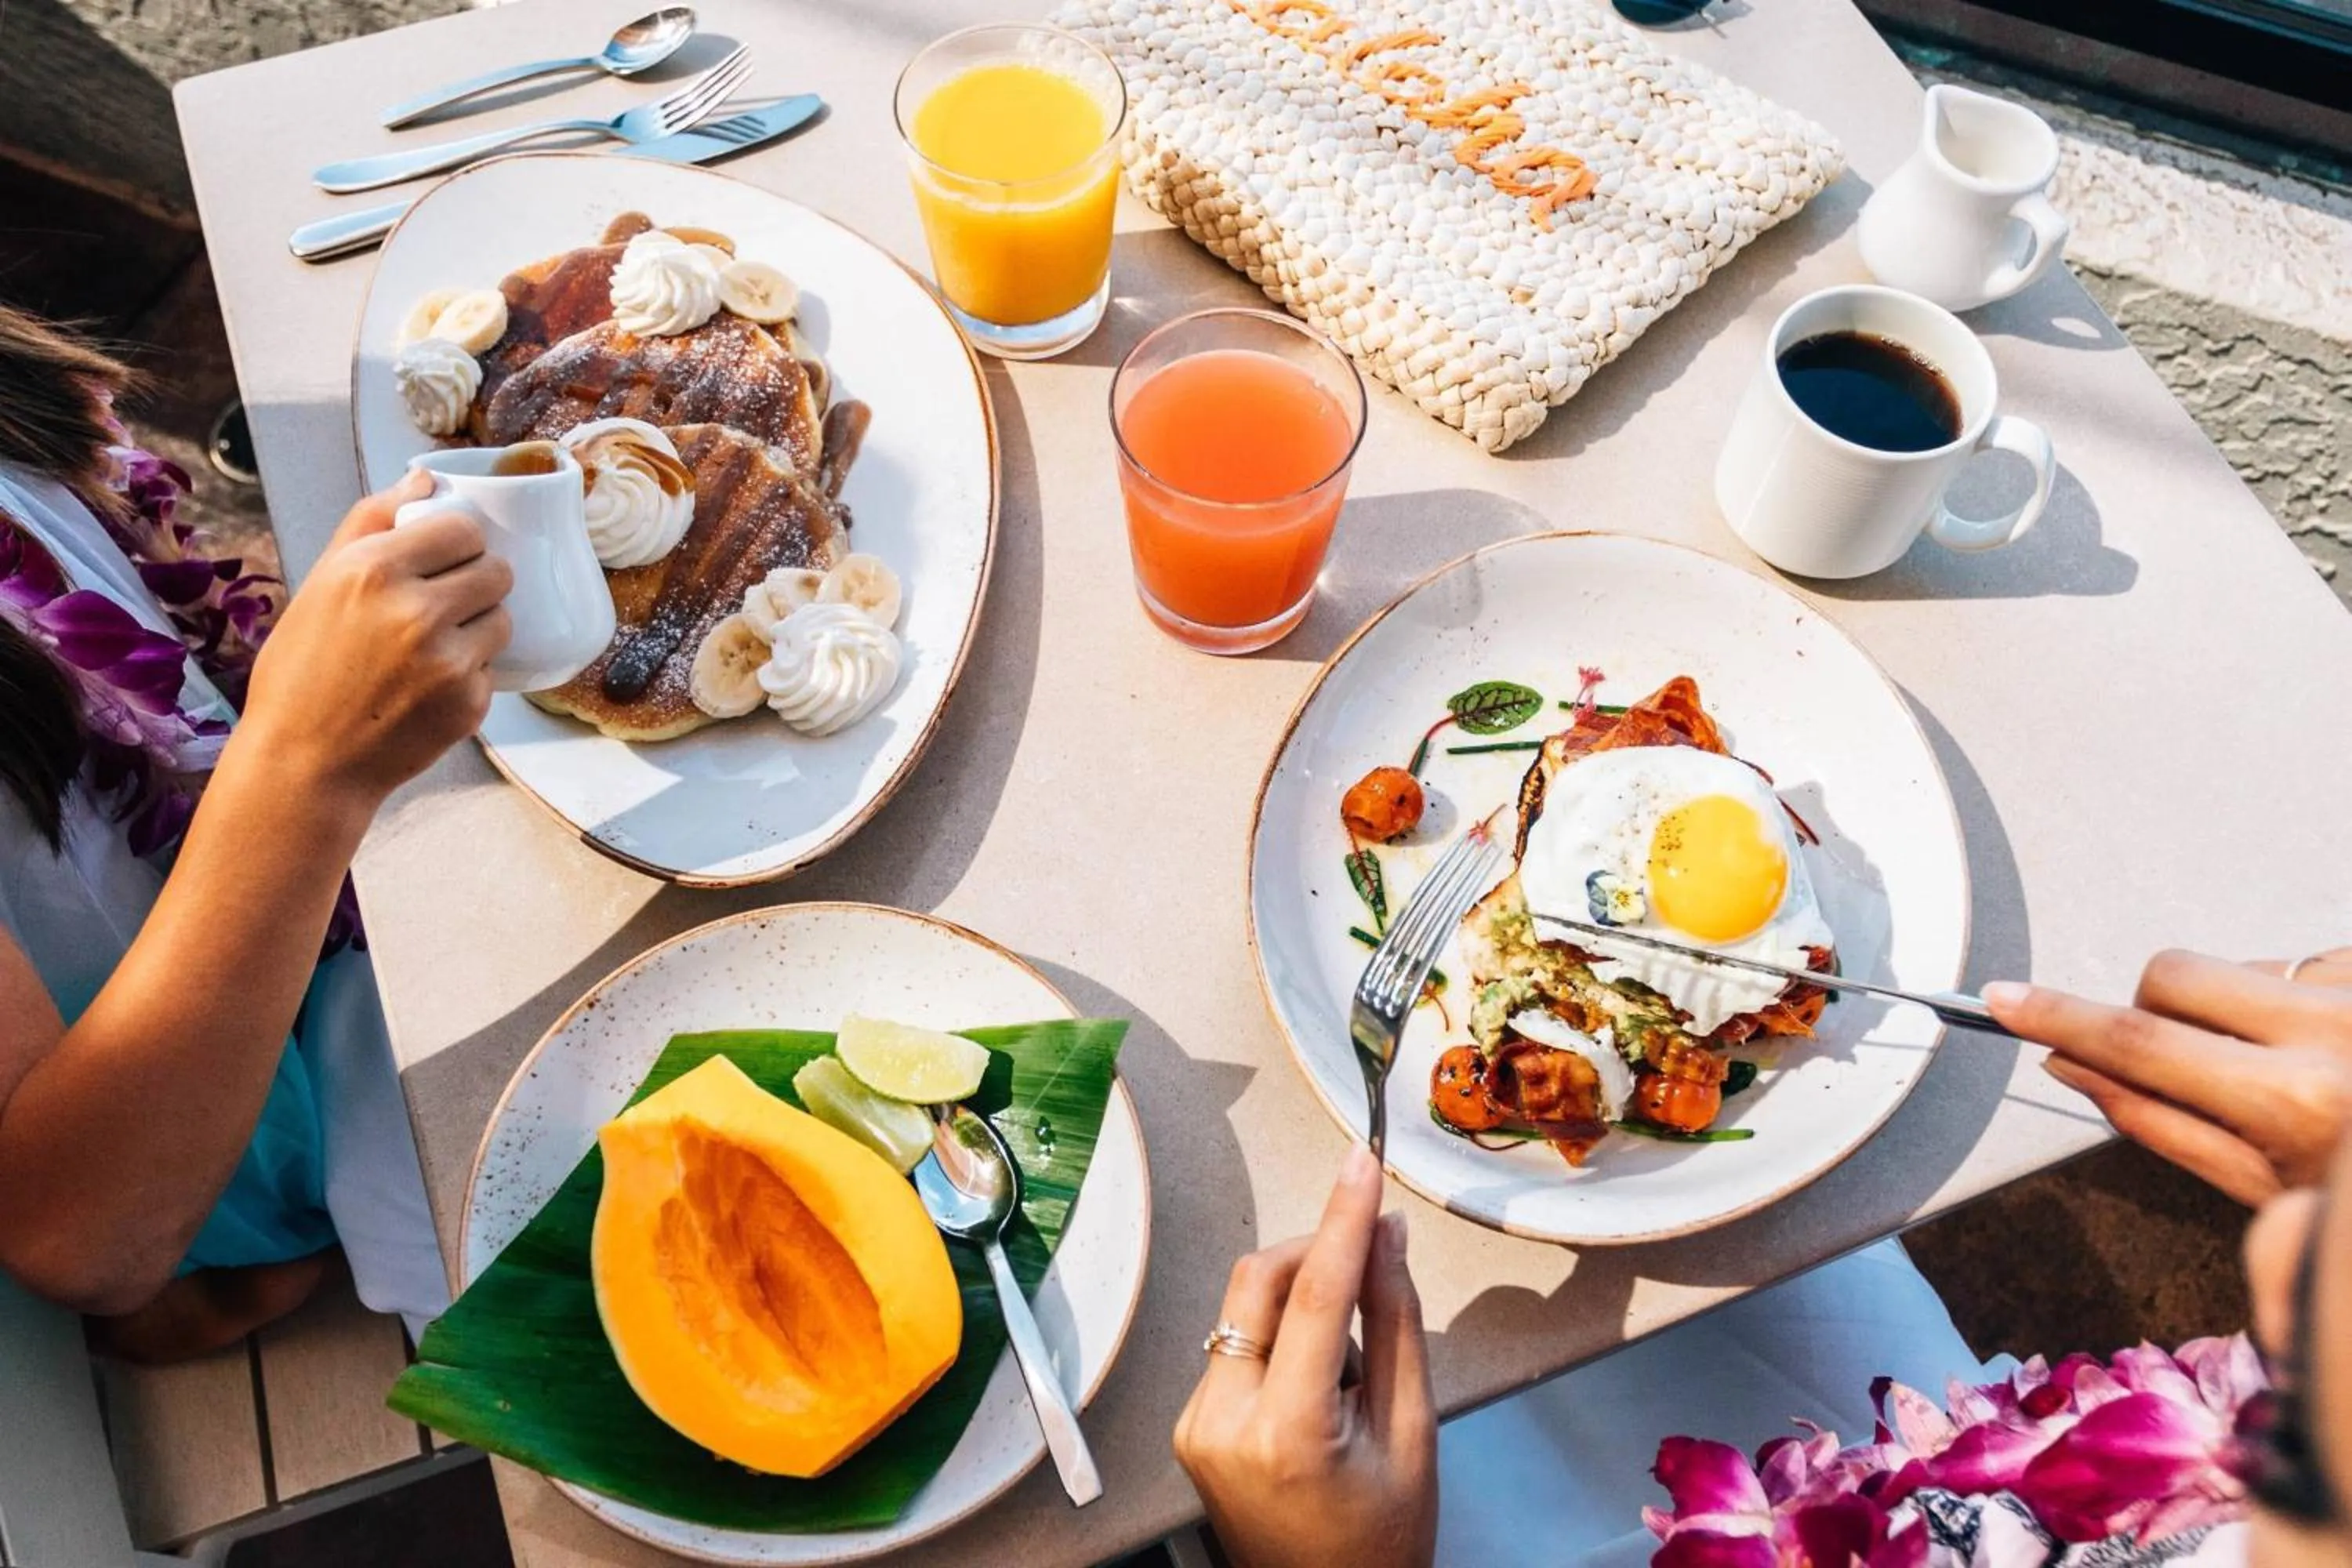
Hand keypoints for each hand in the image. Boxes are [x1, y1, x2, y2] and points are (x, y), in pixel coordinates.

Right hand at [236, 474, 512, 809]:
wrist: (305, 763)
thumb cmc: (302, 670)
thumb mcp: (319, 583)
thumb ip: (371, 522)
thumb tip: (425, 477)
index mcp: (372, 571)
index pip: (463, 528)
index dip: (458, 543)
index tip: (442, 558)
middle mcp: (416, 611)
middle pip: (496, 570)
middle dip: (476, 581)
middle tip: (442, 603)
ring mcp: (449, 661)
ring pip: (503, 618)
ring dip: (479, 625)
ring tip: (433, 645)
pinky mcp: (470, 703)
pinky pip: (494, 667)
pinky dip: (471, 673)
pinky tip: (428, 686)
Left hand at [1174, 1146, 1435, 1567]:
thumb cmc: (1380, 1538)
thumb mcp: (1413, 1431)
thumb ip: (1397, 1323)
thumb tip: (1386, 1232)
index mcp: (1286, 1432)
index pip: (1315, 1295)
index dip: (1342, 1218)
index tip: (1362, 1162)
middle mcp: (1222, 1423)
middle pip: (1261, 1284)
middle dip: (1318, 1255)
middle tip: (1374, 1266)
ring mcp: (1196, 1424)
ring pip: (1246, 1309)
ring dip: (1303, 1304)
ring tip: (1350, 1372)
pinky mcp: (1189, 1424)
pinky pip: (1235, 1344)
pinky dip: (1282, 1340)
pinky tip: (1317, 1388)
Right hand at [1986, 948, 2351, 1204]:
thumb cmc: (2351, 1202)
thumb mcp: (2263, 1190)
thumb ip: (2159, 1121)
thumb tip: (2075, 1068)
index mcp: (2294, 1105)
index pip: (2138, 1043)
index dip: (2059, 1017)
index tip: (2005, 998)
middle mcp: (2336, 1035)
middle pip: (2171, 977)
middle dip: (2154, 1010)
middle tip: (2191, 1064)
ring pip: (2239, 968)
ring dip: (2240, 1009)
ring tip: (2296, 1068)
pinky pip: (2307, 963)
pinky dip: (2304, 1000)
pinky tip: (2338, 1047)